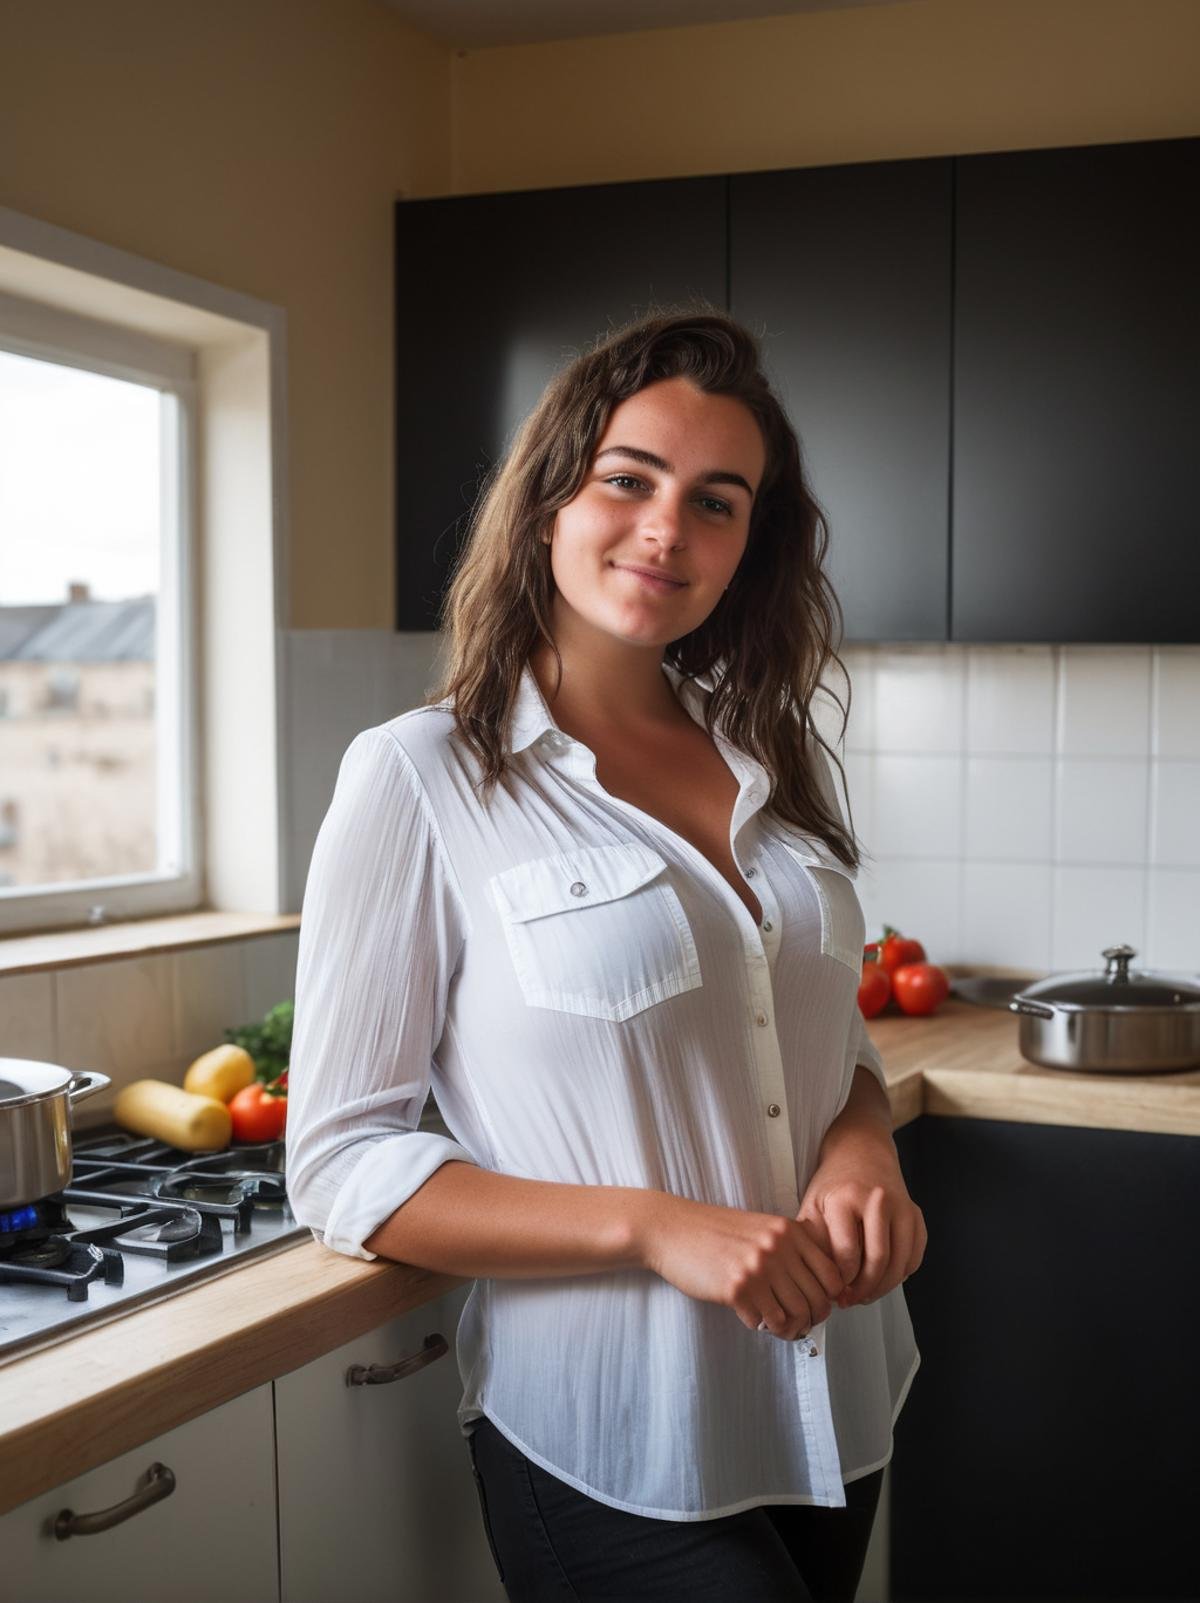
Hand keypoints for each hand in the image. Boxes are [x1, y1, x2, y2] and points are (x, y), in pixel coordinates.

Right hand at [638, 1193, 845, 1339]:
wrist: (672, 1229)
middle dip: (813, 1319)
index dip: (830, 1298)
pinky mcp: (737, 1288)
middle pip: (818, 1300)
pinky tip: (754, 1319)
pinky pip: (767, 1322)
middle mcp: (778, 1248)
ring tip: (778, 1327)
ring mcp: (758, 1268)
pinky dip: (765, 1327)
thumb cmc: (715, 1232)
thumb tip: (821, 1288)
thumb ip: (791, 1248)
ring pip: (796, 1315)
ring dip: (790, 1328)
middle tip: (800, 1324)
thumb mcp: (762, 1227)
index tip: (818, 1305)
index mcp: (789, 1231)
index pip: (832, 1275)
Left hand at [797, 1134, 926, 1309]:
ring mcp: (901, 1206)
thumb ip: (815, 1241)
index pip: (847, 1254)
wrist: (861, 1150)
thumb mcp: (813, 1206)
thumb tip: (820, 1281)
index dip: (841, 1280)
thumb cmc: (834, 1183)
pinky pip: (914, 1256)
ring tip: (865, 1295)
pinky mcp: (916, 1214)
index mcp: (846, 1198)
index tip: (835, 1289)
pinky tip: (884, 1278)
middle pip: (878, 1260)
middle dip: (864, 1289)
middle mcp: (878, 1201)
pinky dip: (901, 1274)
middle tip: (851, 1300)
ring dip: (884, 1287)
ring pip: (900, 1262)